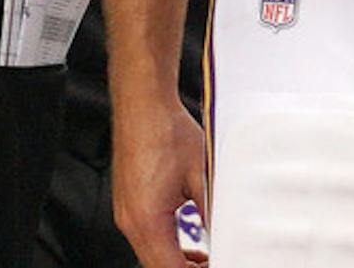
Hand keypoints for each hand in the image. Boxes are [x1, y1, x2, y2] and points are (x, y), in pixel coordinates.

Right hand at [111, 93, 208, 266]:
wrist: (142, 102)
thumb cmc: (164, 130)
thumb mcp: (202, 177)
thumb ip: (213, 214)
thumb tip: (227, 236)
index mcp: (146, 219)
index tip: (215, 264)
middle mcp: (130, 219)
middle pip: (158, 266)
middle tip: (214, 262)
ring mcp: (126, 211)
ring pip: (151, 255)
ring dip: (177, 262)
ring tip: (204, 260)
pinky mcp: (128, 202)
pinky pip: (146, 237)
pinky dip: (167, 246)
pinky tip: (186, 241)